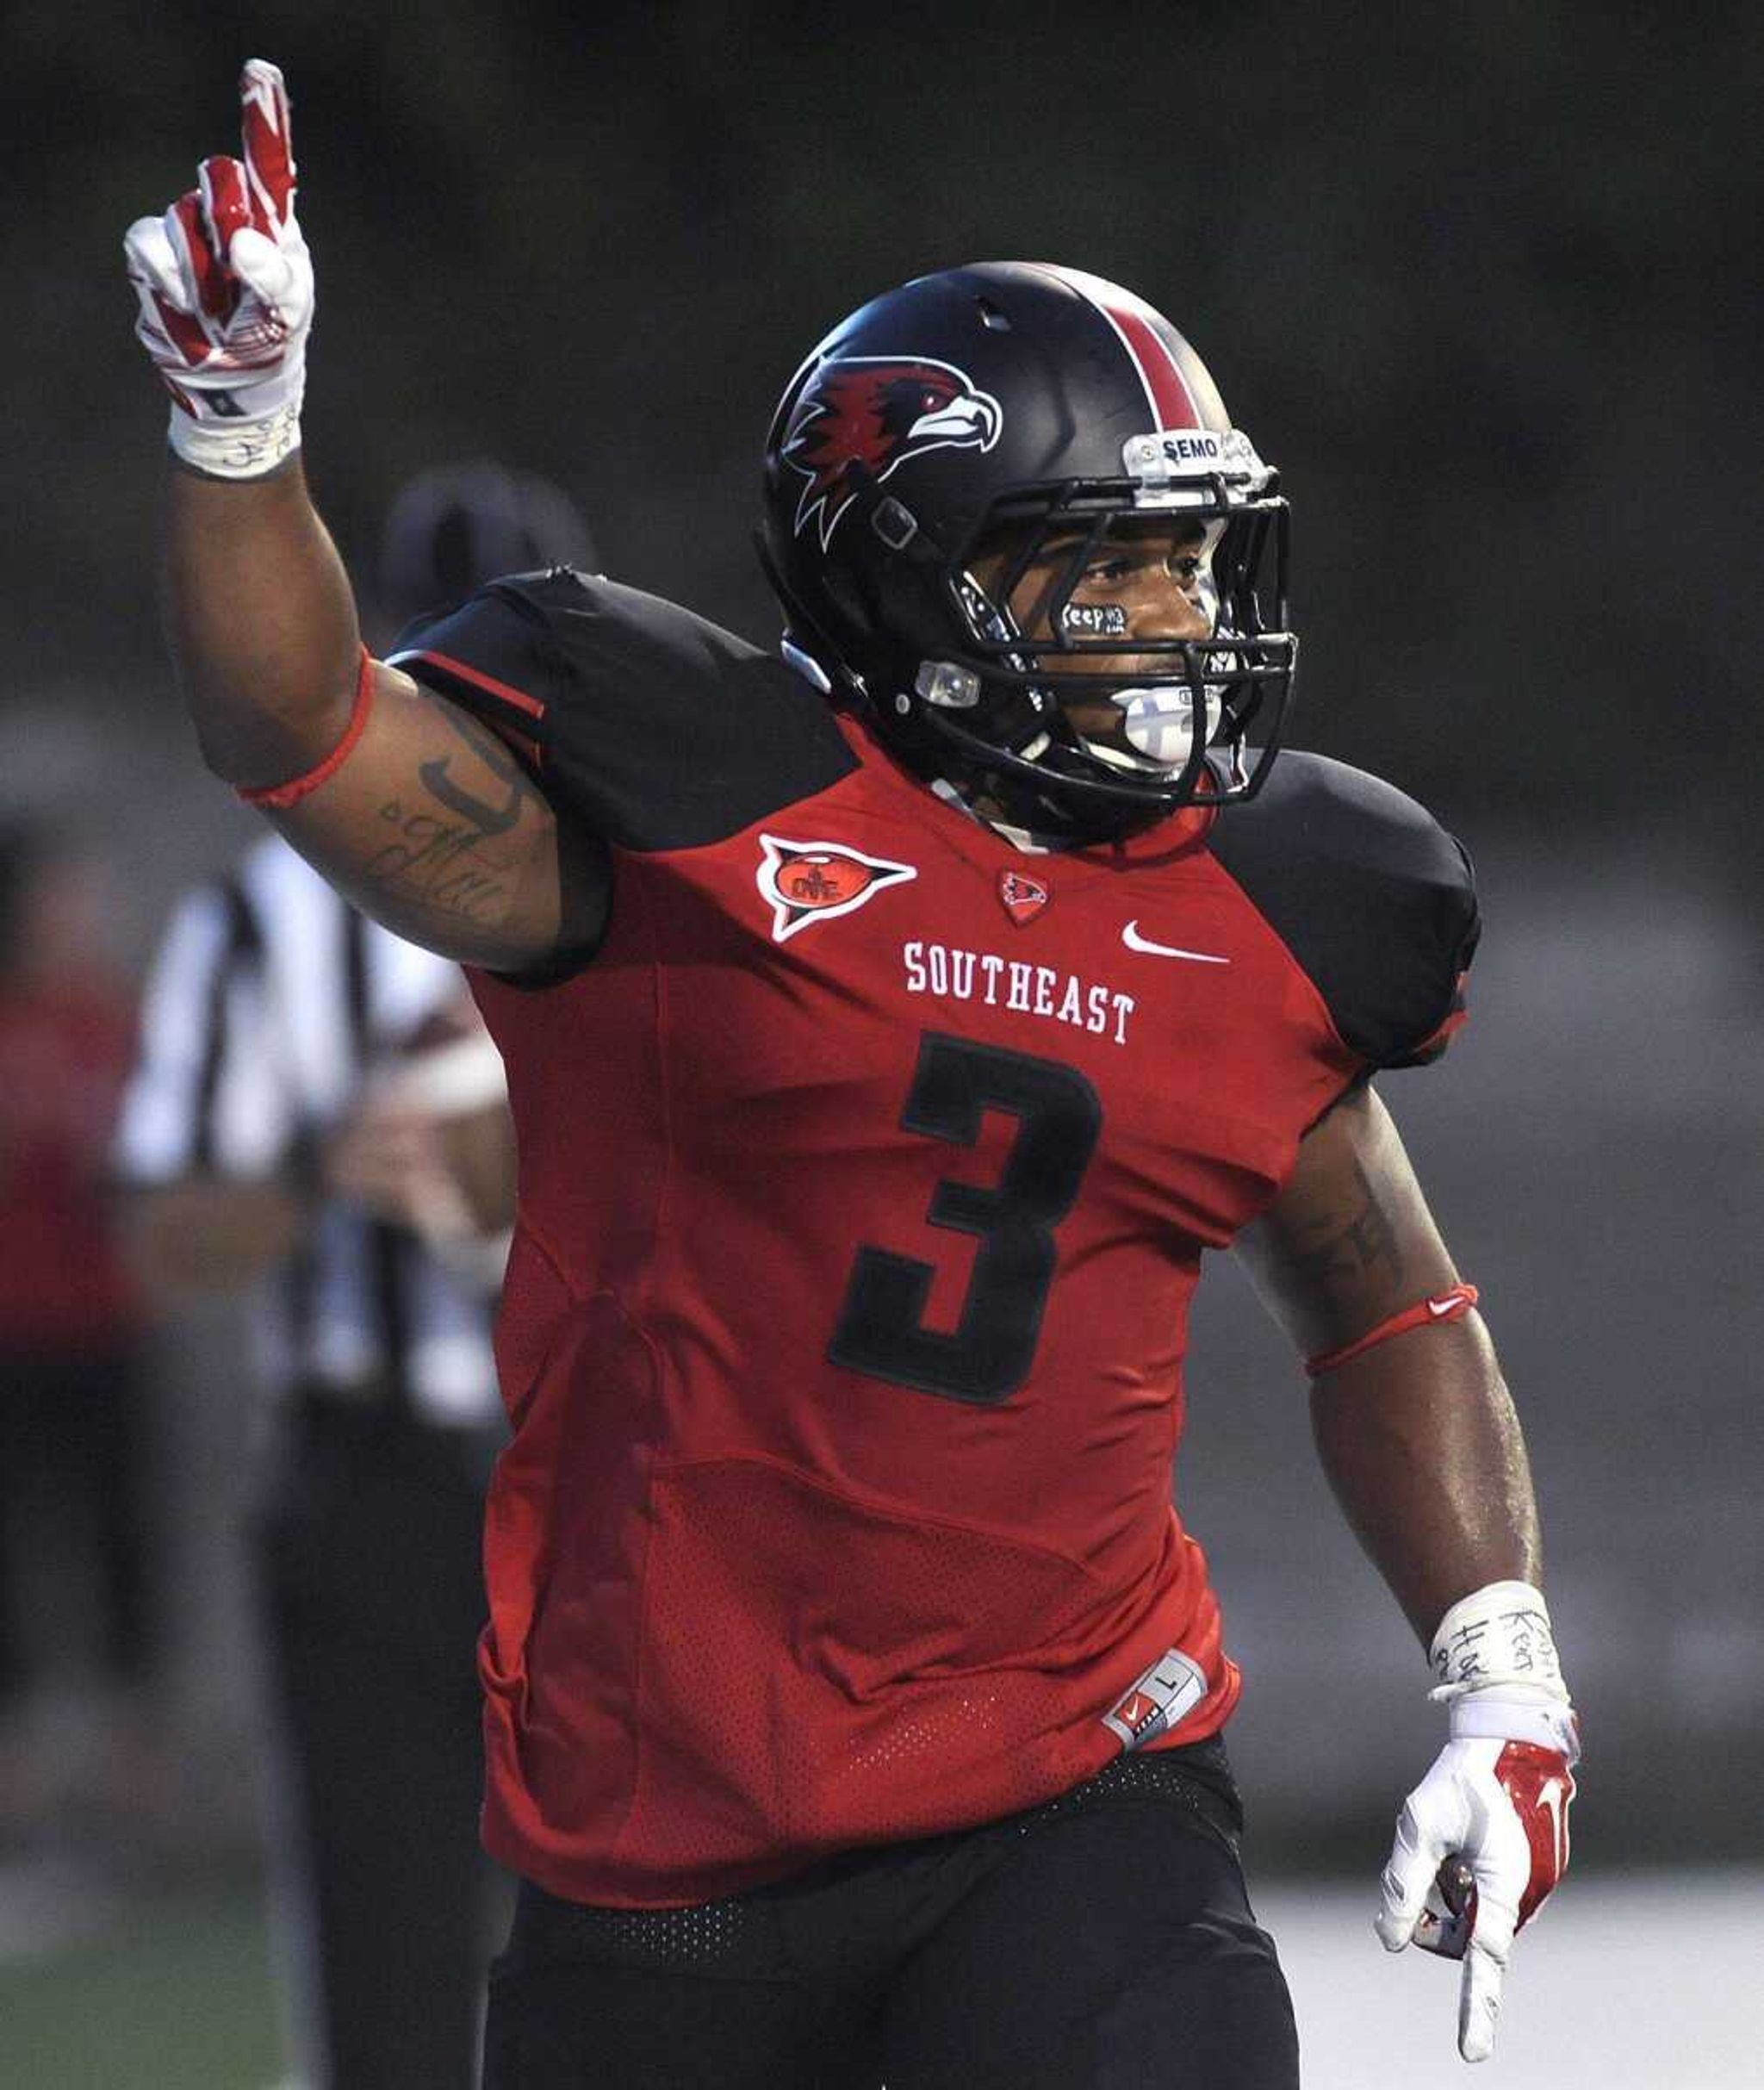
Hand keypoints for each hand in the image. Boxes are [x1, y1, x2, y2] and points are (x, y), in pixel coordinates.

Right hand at [123, 60, 311, 477]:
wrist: (231, 382)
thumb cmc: (270, 339)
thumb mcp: (287, 312)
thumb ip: (273, 275)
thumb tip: (243, 242)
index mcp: (272, 221)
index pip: (267, 160)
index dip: (263, 115)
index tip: (260, 72)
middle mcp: (227, 214)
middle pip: (218, 180)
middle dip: (230, 222)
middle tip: (241, 273)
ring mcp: (186, 232)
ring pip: (183, 220)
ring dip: (204, 273)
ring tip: (219, 311)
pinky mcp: (152, 257)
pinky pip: (149, 249)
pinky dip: (169, 282)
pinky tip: (187, 309)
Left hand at [1377, 1693, 1577, 2062]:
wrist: (1509, 1740)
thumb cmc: (1465, 1778)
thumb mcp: (1420, 1825)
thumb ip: (1403, 1883)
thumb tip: (1387, 1940)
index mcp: (1504, 1884)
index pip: (1485, 1959)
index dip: (1476, 2010)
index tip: (1471, 2053)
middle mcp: (1522, 1896)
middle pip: (1461, 1936)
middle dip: (1433, 1912)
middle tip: (1422, 1865)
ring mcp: (1526, 1889)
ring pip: (1467, 1916)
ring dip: (1446, 1890)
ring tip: (1448, 1846)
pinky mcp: (1523, 1879)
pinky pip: (1479, 1898)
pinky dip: (1460, 1878)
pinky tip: (1461, 1844)